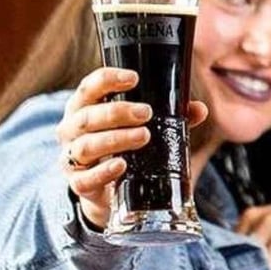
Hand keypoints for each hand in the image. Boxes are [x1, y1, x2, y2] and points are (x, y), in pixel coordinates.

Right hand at [57, 67, 206, 230]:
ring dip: (116, 139)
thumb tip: (199, 109)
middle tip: (146, 113)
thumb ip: (170, 117)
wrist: (109, 191)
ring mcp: (72, 158)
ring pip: (86, 145)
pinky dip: (103, 172)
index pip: (89, 88)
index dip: (107, 80)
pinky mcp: (78, 185)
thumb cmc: (124, 148)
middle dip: (117, 112)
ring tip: (144, 136)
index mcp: (85, 109)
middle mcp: (72, 131)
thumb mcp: (144, 128)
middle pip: (88, 116)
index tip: (133, 78)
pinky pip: (85, 178)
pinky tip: (122, 165)